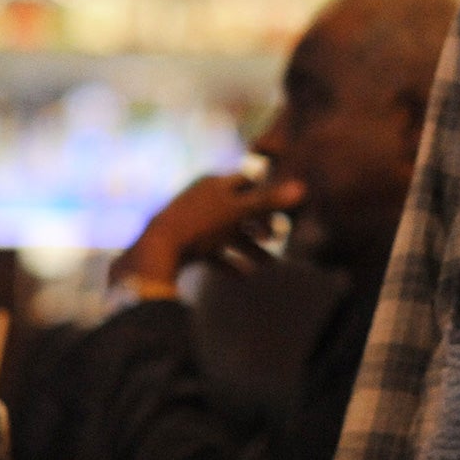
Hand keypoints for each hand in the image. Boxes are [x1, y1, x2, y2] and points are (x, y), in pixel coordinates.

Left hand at [111, 174, 305, 290]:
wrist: (156, 251)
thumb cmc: (199, 225)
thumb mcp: (236, 212)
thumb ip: (268, 201)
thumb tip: (302, 187)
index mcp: (213, 183)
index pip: (247, 183)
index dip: (267, 194)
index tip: (283, 209)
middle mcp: (202, 199)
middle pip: (238, 211)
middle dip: (259, 227)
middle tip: (276, 238)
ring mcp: (192, 222)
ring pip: (227, 234)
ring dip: (247, 249)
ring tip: (267, 266)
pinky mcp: (184, 244)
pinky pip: (210, 253)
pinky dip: (227, 263)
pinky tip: (242, 276)